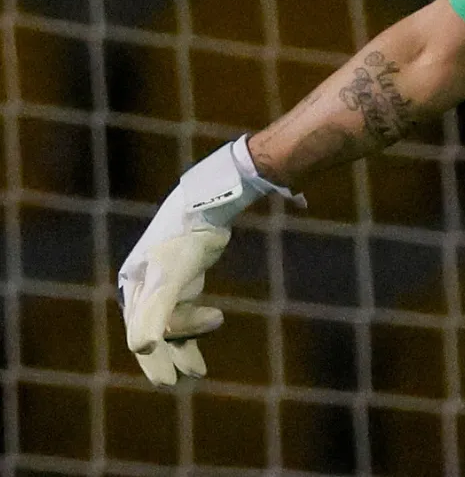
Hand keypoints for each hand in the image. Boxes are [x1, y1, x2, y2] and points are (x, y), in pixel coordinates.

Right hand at [117, 137, 297, 384]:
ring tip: (199, 369)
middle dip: (167, 356)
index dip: (152, 359)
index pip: (139, 331)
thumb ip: (156, 314)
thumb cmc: (184, 242)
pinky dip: (194, 326)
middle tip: (179, 380)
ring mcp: (165, 281)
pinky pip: (185, 309)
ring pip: (171, 322)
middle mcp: (144, 286)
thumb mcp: (170, 280)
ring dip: (186, 343)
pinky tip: (206, 337)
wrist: (207, 207)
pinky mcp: (186, 276)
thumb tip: (140, 349)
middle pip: (153, 330)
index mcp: (133, 287)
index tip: (166, 381)